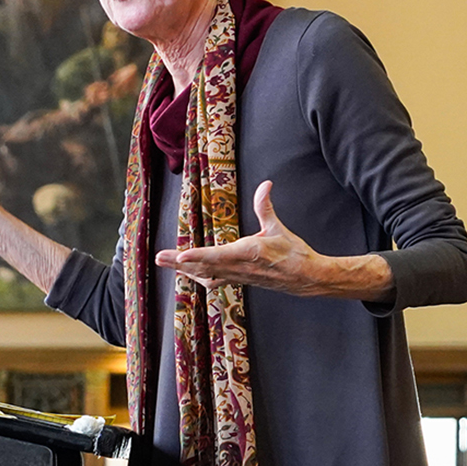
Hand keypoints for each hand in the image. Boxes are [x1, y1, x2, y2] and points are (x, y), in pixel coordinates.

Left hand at [154, 181, 395, 300]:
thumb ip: (266, 206)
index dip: (198, 256)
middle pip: (203, 266)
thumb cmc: (294, 252)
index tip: (180, 255)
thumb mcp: (278, 227)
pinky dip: (199, 277)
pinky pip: (215, 281)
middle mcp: (239, 268)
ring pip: (205, 274)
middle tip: (159, 257)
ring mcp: (238, 276)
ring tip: (165, 263)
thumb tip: (265, 184)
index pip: (218, 255)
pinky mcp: (240, 280)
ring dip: (184, 269)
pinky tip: (189, 274)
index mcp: (248, 253)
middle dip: (179, 262)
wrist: (308, 278)